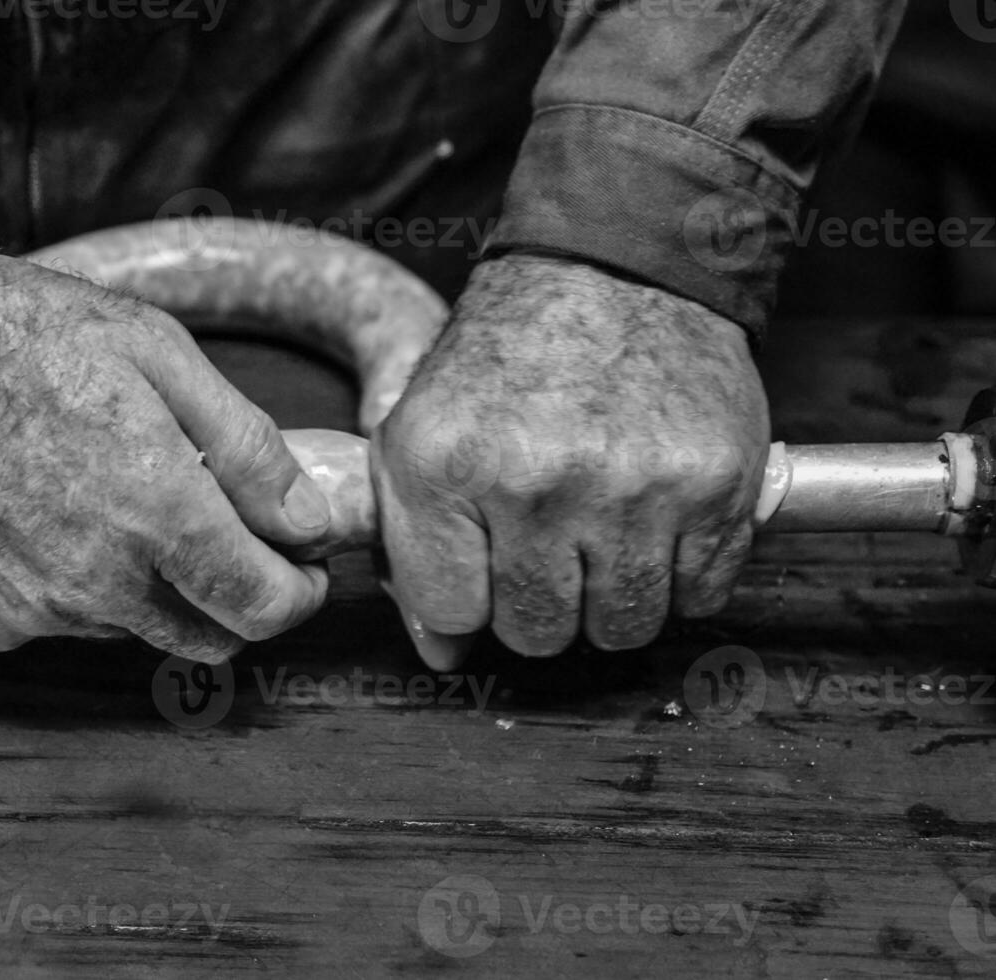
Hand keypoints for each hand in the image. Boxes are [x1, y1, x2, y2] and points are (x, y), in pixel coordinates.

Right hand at [0, 251, 334, 661]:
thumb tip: (307, 521)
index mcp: (153, 511)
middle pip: (212, 639)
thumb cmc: (15, 332)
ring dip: (159, 585)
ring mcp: (34, 611)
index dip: (300, 591)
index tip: (302, 560)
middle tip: (235, 534)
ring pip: (139, 628)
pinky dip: (85, 586)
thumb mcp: (156, 350)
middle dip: (242, 598)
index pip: (265, 608)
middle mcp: (96, 582)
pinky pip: (67, 623)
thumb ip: (245, 447)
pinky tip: (55, 513)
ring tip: (121, 495)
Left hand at [374, 255, 769, 666]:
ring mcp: (638, 489)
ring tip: (601, 531)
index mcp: (450, 465)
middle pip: (539, 634)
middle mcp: (542, 483)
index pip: (452, 613)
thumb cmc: (510, 360)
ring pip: (622, 628)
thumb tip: (443, 656)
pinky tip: (657, 518)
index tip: (482, 566)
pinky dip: (680, 575)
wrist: (616, 271)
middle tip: (547, 544)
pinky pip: (699, 596)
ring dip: (609, 597)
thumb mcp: (421, 431)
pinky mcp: (718, 488)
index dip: (467, 599)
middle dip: (538, 603)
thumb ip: (415, 548)